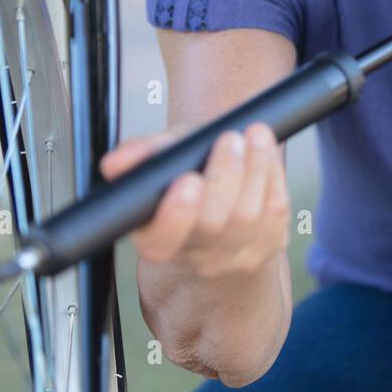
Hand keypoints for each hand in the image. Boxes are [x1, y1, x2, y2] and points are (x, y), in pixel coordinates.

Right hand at [99, 121, 290, 276]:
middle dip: (225, 177)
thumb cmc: (186, 181)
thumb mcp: (160, 163)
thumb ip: (140, 158)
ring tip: (255, 135)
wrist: (221, 210)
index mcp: (157, 240)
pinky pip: (276, 212)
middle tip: (230, 139)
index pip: (162, 239)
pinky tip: (266, 154)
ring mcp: (235, 256)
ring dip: (255, 169)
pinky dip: (273, 176)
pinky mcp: (268, 246)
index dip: (176, 214)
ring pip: (249, 216)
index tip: (188, 180)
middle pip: (214, 224)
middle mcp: (196, 255)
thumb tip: (114, 163)